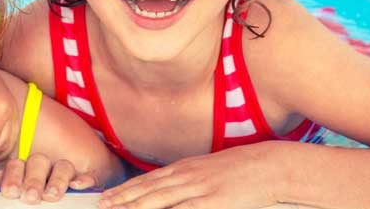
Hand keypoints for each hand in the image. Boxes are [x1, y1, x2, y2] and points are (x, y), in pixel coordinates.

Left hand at [0, 154, 96, 204]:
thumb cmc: (26, 204)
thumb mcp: (16, 198)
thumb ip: (10, 190)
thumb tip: (0, 188)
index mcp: (23, 172)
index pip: (16, 165)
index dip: (12, 176)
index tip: (11, 192)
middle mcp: (43, 170)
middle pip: (39, 162)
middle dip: (34, 179)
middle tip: (30, 197)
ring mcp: (64, 175)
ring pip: (63, 166)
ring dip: (57, 180)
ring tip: (52, 195)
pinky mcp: (86, 182)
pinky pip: (89, 176)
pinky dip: (84, 180)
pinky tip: (77, 185)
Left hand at [99, 143, 283, 208]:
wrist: (267, 166)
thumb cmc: (239, 170)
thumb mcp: (206, 170)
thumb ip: (186, 179)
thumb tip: (167, 188)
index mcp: (183, 169)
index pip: (146, 181)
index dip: (124, 191)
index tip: (107, 198)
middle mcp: (185, 177)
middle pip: (147, 190)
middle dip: (122, 200)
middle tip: (102, 206)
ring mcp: (198, 189)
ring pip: (160, 201)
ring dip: (136, 207)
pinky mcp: (212, 202)